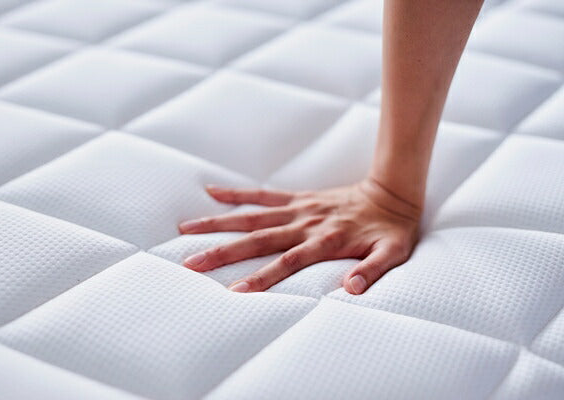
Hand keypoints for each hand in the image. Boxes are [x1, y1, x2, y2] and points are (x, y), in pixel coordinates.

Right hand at [178, 178, 421, 294]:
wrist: (392, 194)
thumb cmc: (391, 230)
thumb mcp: (391, 254)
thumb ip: (372, 271)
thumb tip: (351, 289)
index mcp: (325, 241)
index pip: (287, 262)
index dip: (261, 277)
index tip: (234, 291)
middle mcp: (305, 224)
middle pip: (258, 238)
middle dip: (223, 252)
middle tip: (191, 263)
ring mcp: (298, 209)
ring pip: (251, 215)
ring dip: (218, 223)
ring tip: (187, 228)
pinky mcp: (297, 199)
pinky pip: (263, 194)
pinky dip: (237, 193)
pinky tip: (212, 192)